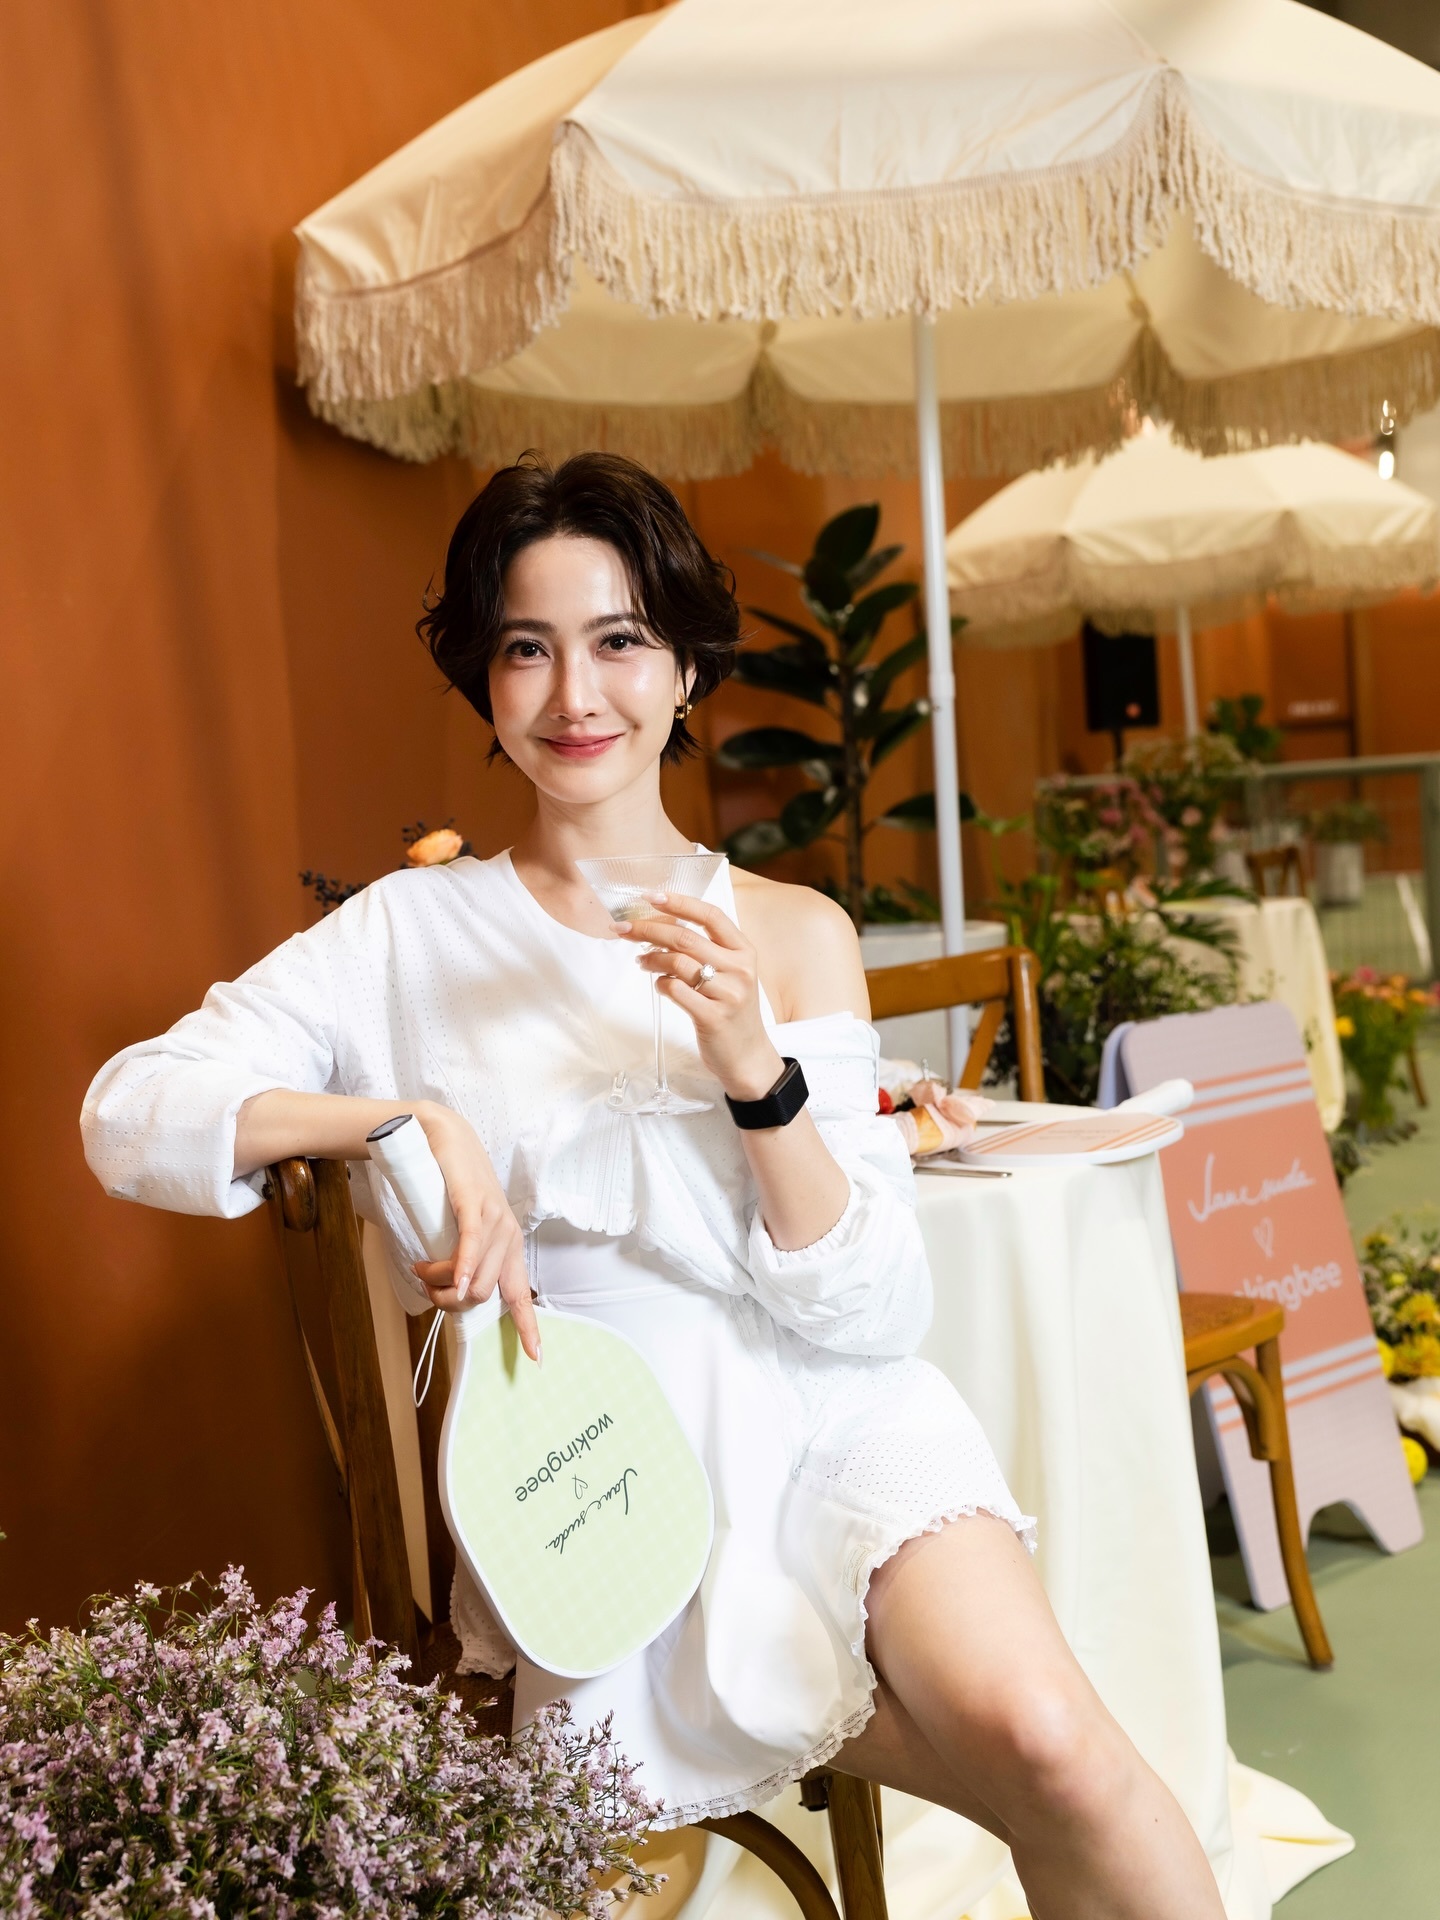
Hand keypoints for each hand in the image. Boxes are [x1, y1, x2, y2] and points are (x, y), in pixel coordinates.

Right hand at [406, 1105, 540, 1362]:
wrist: (441, 1139)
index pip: (521, 1295)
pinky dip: (463, 1266)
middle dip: (450, 1302)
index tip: (536, 1359)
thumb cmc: (448, 1190)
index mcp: (507, 1247)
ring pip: (473, 1277)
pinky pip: (473, 1244)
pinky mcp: (476, 1203)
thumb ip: (460, 1260)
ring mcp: (494, 1219)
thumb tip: (451, 1292)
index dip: (529, 1328)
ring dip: (441, 1283)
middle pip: (484, 1295)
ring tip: (421, 1268)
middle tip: (427, 1286)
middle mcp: (508, 1236)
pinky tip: (452, 1277)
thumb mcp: (459, 1232)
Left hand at [618, 892, 784, 1100]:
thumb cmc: (732, 1010)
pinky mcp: (712, 1017)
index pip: (710, 916)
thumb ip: (706, 950)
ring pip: (677, 962)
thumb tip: (661, 926)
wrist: (748, 1055)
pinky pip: (675, 990)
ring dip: (651, 958)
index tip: (651, 896)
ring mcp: (728, 994)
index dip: (679, 902)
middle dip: (648, 929)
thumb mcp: (730, 974)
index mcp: (744, 951)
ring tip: (641, 961)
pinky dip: (661, 985)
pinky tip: (660, 985)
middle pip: (685, 937)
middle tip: (624, 929)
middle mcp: (739, 969)